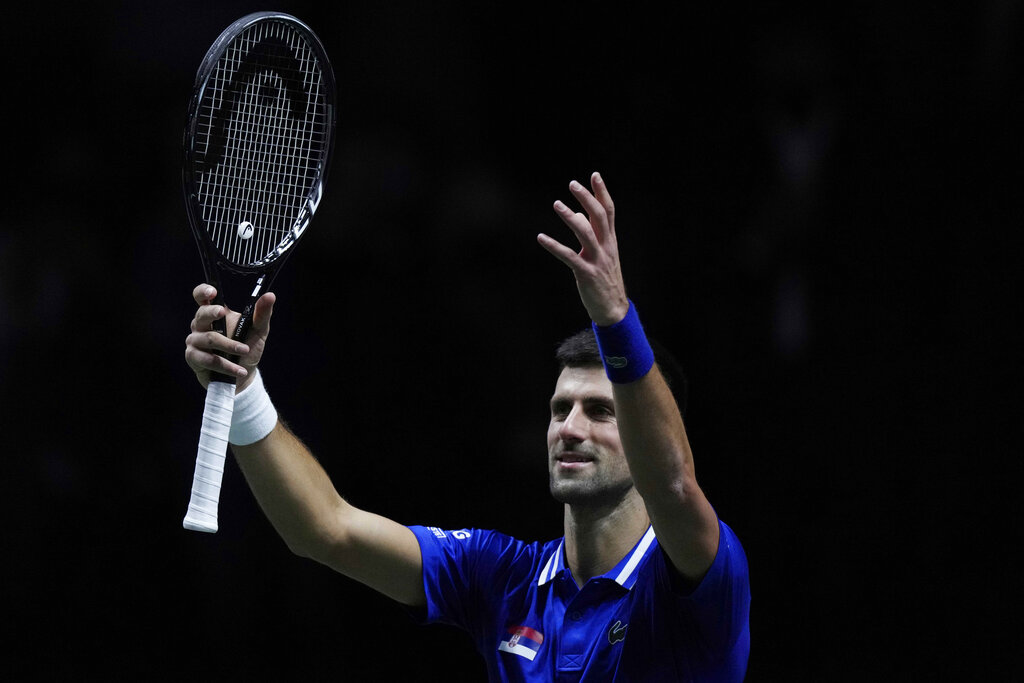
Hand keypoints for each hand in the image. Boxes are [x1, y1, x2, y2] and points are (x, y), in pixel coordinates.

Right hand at [184, 283, 275, 391]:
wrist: (244, 374)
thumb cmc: (247, 349)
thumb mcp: (259, 331)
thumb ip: (262, 314)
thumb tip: (270, 296)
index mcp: (214, 314)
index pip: (202, 297)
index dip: (203, 291)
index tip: (212, 291)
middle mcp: (201, 325)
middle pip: (201, 314)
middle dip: (212, 312)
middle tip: (222, 312)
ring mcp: (195, 341)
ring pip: (209, 339)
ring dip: (229, 346)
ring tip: (245, 351)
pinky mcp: (193, 358)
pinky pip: (208, 359)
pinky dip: (227, 366)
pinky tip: (239, 370)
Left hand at [537, 172, 628, 325]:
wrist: (613, 308)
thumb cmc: (605, 279)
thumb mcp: (603, 254)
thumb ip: (593, 234)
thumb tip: (580, 214)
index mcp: (610, 241)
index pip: (608, 211)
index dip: (602, 192)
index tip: (594, 175)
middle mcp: (606, 247)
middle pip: (599, 216)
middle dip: (587, 198)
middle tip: (573, 184)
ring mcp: (597, 260)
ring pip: (585, 232)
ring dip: (571, 217)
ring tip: (557, 204)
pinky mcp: (586, 273)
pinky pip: (569, 256)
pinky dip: (554, 246)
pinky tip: (541, 238)